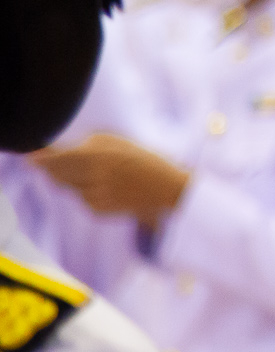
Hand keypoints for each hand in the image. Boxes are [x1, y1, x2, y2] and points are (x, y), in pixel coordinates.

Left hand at [31, 133, 190, 226]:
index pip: (55, 158)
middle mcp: (92, 176)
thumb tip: (60, 150)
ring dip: (74, 182)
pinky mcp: (98, 210)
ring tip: (97, 176)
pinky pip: (82, 200)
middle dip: (53, 170)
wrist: (167, 188)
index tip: (30, 156)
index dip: (39, 157)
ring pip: (69, 188)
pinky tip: (107, 189)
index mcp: (96, 155)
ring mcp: (95, 194)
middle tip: (55, 165)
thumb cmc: (143, 159)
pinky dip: (88, 195)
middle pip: (56, 174)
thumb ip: (88, 143)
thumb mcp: (117, 141)